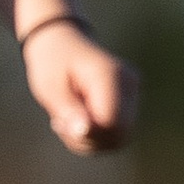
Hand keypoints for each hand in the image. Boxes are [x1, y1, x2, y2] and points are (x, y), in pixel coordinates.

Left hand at [23, 19, 138, 155]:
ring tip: (67, 120)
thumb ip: (68, 110)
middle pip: (119, 133)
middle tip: (60, 123)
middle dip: (87, 139)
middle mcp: (129, 83)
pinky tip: (78, 120)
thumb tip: (84, 132)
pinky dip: (95, 136)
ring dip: (89, 140)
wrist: (62, 43)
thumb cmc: (53, 63)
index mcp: (109, 75)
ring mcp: (134, 92)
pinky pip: (117, 134)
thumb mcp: (50, 87)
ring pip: (120, 138)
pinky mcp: (131, 102)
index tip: (61, 122)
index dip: (87, 133)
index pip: (111, 122)